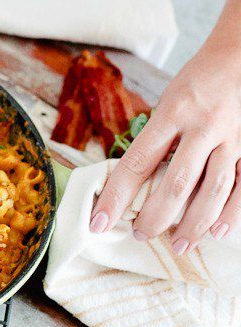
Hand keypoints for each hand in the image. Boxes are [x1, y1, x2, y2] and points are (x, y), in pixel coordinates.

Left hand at [90, 40, 240, 251]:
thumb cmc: (198, 81)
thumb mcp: (169, 100)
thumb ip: (157, 137)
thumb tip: (134, 180)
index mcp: (173, 112)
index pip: (138, 161)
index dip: (117, 195)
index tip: (99, 221)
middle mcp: (203, 126)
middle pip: (176, 182)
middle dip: (155, 215)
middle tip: (140, 235)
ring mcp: (232, 137)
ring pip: (212, 189)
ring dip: (193, 223)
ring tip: (177, 245)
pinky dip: (231, 212)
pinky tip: (217, 231)